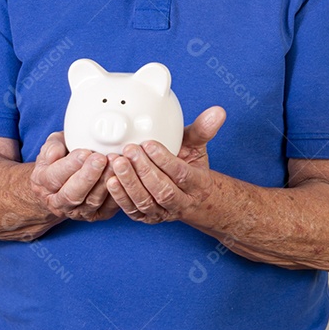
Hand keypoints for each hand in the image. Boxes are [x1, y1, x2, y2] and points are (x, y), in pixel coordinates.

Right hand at [29, 131, 118, 222]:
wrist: (62, 186)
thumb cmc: (59, 160)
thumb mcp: (51, 148)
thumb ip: (52, 147)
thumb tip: (55, 153)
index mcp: (43, 183)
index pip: (55, 176)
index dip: (70, 165)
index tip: (85, 152)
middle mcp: (58, 202)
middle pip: (73, 194)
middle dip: (89, 176)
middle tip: (101, 159)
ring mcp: (77, 212)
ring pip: (92, 201)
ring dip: (105, 183)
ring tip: (116, 164)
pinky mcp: (96, 215)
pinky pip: (108, 208)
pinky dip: (117, 194)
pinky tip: (123, 178)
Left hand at [106, 106, 225, 223]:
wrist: (189, 197)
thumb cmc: (190, 166)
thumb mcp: (197, 147)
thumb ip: (202, 130)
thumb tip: (217, 111)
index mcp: (197, 184)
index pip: (181, 174)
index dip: (165, 160)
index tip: (149, 144)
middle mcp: (182, 202)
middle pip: (163, 190)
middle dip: (144, 170)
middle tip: (129, 150)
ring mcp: (163, 213)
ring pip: (146, 202)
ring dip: (130, 183)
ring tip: (117, 163)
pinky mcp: (146, 217)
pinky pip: (132, 211)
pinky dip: (120, 197)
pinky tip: (110, 180)